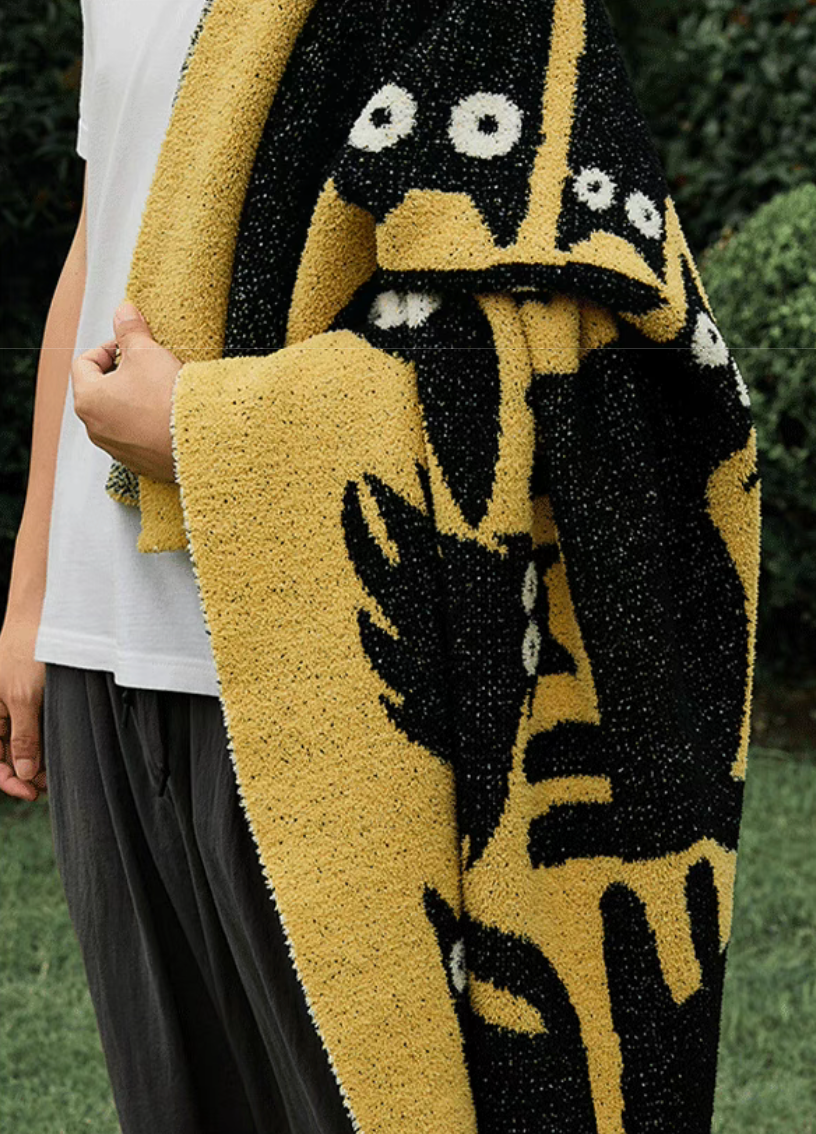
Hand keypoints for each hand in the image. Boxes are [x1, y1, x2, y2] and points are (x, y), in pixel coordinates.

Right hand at [0, 615, 47, 801]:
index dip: (10, 781)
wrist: (42, 617)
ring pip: (24, 744)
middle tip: (53, 784)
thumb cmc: (26, 651)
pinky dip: (46, 742)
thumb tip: (25, 773)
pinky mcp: (34, 699)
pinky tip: (61, 749)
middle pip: (8, 756)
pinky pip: (36, 728)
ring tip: (59, 771)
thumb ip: (23, 736)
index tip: (32, 793)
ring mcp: (16, 706)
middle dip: (28, 773)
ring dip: (39, 760)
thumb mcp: (23, 697)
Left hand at [71, 301, 181, 482]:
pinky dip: (145, 423)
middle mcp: (94, 428)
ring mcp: (115, 448)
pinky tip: (166, 415)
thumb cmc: (167, 398)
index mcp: (88, 399)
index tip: (131, 346)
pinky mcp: (138, 462)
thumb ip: (129, 330)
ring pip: (117, 414)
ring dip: (133, 399)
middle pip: (99, 389)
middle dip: (121, 374)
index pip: (84, 362)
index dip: (108, 347)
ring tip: (159, 391)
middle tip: (147, 366)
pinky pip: (135, 436)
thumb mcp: (147, 353)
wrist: (200, 438)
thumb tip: (123, 311)